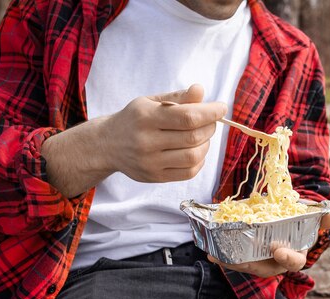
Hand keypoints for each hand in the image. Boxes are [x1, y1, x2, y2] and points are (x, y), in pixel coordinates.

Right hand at [100, 84, 226, 182]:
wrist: (107, 145)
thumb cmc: (135, 119)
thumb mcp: (151, 102)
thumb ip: (178, 97)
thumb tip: (200, 90)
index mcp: (145, 117)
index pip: (187, 116)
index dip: (210, 112)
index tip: (222, 107)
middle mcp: (146, 141)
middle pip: (193, 137)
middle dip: (210, 127)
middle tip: (211, 121)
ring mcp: (150, 162)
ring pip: (193, 156)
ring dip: (206, 144)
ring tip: (202, 136)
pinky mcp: (155, 177)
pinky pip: (188, 172)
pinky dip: (200, 160)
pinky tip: (196, 150)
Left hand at [208, 211, 329, 277]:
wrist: (284, 220)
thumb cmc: (299, 221)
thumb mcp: (311, 218)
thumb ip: (321, 217)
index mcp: (295, 254)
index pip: (294, 262)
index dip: (287, 258)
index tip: (278, 250)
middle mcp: (277, 262)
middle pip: (262, 267)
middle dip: (249, 264)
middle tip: (238, 258)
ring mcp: (261, 261)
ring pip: (245, 265)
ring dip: (230, 261)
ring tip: (216, 254)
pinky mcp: (247, 256)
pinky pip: (235, 259)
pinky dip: (223, 256)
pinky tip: (211, 251)